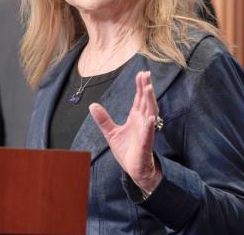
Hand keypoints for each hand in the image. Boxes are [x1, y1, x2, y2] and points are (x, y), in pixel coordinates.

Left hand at [89, 71, 161, 193]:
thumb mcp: (111, 133)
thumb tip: (92, 105)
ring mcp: (146, 133)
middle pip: (146, 102)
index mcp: (136, 118)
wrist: (134, 170)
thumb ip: (103, 119)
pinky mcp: (145, 145)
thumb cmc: (127, 151)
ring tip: (149, 88)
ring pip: (150, 113)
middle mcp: (143, 122)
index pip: (139, 99)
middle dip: (146, 88)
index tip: (141, 73)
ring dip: (150, 101)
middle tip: (146, 75)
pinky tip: (152, 118)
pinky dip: (150, 126)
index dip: (141, 86)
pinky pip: (149, 134)